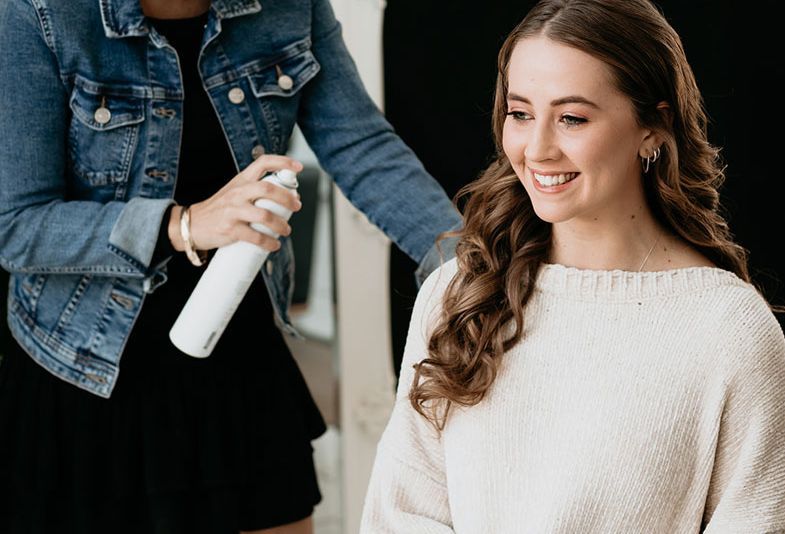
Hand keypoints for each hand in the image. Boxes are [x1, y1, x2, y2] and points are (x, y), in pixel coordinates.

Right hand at [169, 155, 302, 252]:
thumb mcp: (234, 193)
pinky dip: (269, 243)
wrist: (191, 225)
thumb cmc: (218, 210)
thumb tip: (287, 199)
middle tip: (297, 206)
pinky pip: (255, 237)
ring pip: (265, 216)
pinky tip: (274, 245)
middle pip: (268, 189)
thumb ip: (255, 192)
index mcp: (240, 180)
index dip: (283, 162)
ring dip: (281, 225)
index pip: (262, 162)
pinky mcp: (230, 229)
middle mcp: (237, 192)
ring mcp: (233, 211)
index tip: (298, 167)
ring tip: (286, 230)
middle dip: (287, 198)